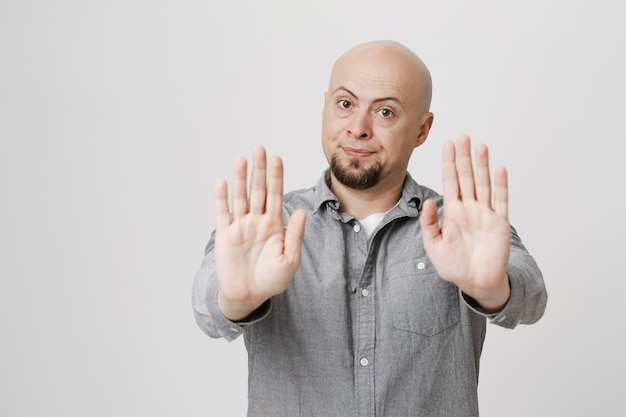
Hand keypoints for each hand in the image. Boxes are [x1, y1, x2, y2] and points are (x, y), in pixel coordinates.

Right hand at [214, 146, 305, 320]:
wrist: (249, 295)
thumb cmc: (272, 279)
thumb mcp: (290, 259)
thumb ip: (294, 235)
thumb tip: (300, 212)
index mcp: (274, 224)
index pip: (275, 195)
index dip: (276, 177)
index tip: (277, 158)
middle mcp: (257, 220)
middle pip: (258, 190)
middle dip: (259, 170)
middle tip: (259, 149)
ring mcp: (240, 226)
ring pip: (240, 197)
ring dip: (240, 178)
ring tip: (241, 159)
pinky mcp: (225, 235)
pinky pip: (223, 213)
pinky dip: (221, 198)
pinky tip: (222, 182)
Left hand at [419, 135, 510, 311]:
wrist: (475, 283)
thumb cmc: (454, 265)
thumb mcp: (433, 246)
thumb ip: (429, 224)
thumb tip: (429, 201)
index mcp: (452, 212)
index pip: (450, 181)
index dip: (448, 163)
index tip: (447, 144)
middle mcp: (469, 208)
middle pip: (466, 177)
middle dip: (464, 158)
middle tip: (463, 137)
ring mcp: (485, 214)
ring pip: (483, 184)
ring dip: (482, 166)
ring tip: (480, 146)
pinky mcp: (499, 223)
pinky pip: (501, 201)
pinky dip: (500, 185)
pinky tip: (499, 169)